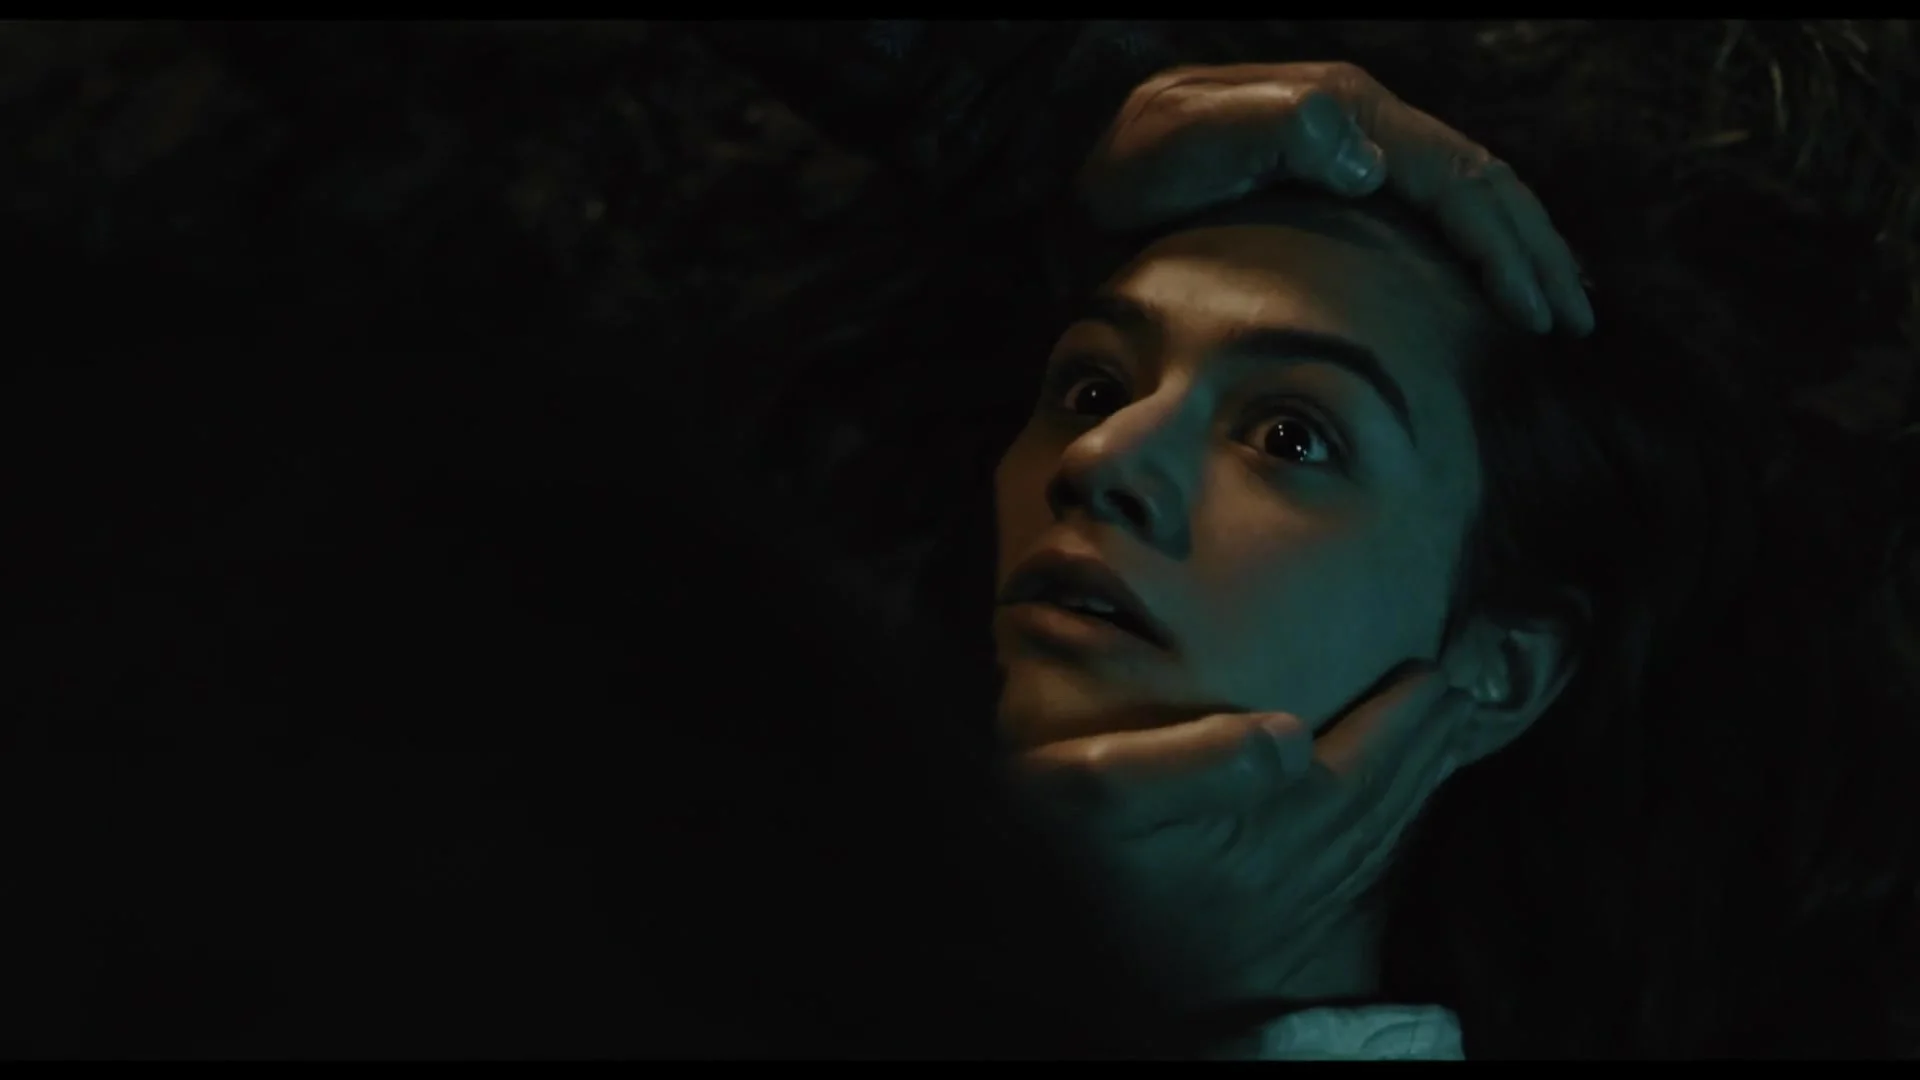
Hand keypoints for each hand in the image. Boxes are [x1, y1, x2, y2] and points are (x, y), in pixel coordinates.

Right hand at [1009, 667, 1473, 1002]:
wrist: (1109, 1001)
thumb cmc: (1091, 883)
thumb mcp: (1103, 801)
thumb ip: (1187, 760)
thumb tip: (1288, 732)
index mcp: (1277, 821)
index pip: (1366, 759)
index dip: (1405, 717)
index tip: (1438, 672)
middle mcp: (1306, 863)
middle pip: (1389, 795)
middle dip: (1429, 742)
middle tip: (1463, 695)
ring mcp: (1301, 904)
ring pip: (1383, 834)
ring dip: (1421, 783)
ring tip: (1447, 738)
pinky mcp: (1287, 935)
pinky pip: (1366, 873)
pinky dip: (1393, 834)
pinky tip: (1393, 817)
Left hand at [1079, 62, 1593, 336]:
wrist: (1080, 191)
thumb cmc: (1120, 180)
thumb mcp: (1171, 148)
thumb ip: (1262, 135)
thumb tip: (1368, 155)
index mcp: (1337, 106)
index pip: (1452, 175)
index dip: (1502, 245)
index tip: (1535, 312)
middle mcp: (1355, 117)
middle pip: (1477, 179)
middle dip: (1532, 250)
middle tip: (1572, 325)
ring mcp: (1348, 145)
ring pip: (1467, 191)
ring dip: (1519, 249)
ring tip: (1557, 310)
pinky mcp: (1335, 179)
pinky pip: (1432, 208)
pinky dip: (1477, 248)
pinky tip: (1496, 289)